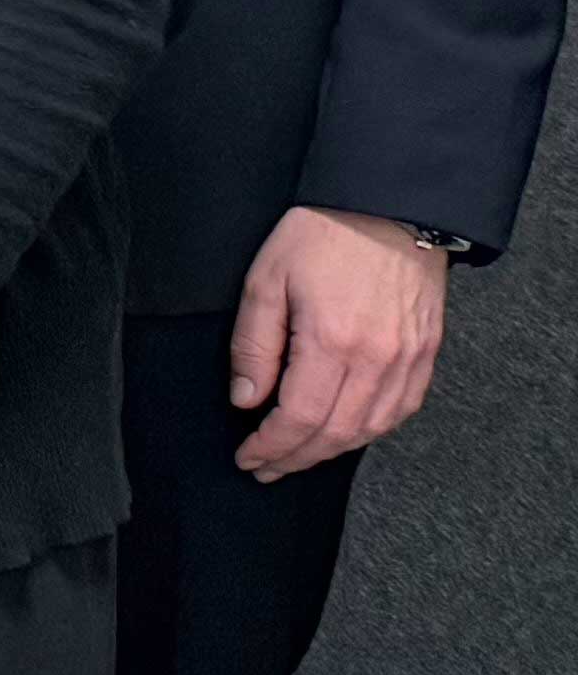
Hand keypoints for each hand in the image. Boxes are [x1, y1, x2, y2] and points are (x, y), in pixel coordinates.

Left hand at [228, 204, 445, 476]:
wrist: (390, 205)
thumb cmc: (322, 236)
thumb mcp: (266, 281)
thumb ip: (254, 346)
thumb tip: (246, 399)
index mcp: (332, 341)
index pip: (299, 418)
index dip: (271, 447)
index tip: (248, 458)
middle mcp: (377, 359)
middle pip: (336, 433)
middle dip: (296, 458)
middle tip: (266, 468)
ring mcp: (409, 358)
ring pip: (372, 428)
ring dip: (332, 451)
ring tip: (298, 456)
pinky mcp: (428, 351)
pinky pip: (402, 409)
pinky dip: (371, 430)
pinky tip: (346, 433)